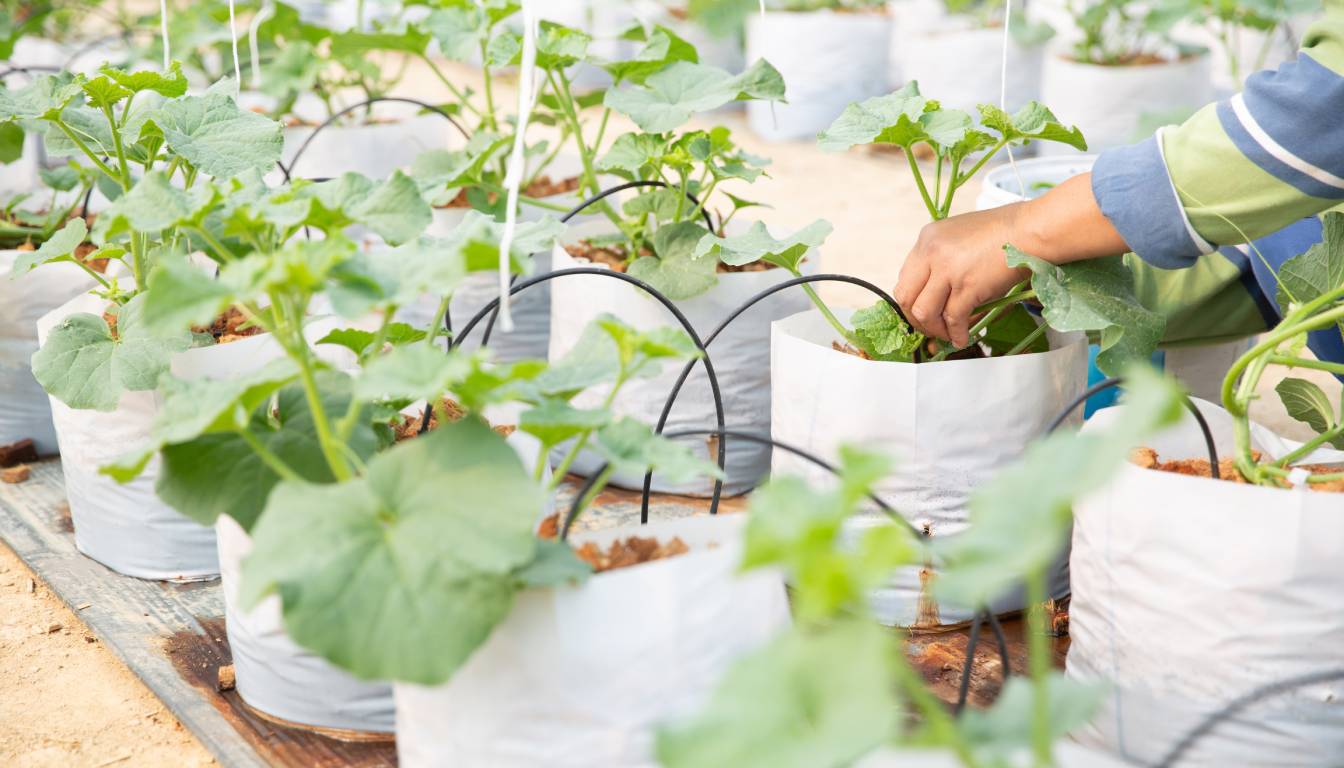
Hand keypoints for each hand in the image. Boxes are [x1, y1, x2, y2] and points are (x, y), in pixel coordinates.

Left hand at [892, 172, 1128, 347]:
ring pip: (924, 312)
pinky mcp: (968, 286)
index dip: (912, 300)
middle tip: (930, 328)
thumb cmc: (1004, 232)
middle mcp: (932, 253)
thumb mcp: (960, 235)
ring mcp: (948, 270)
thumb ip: (942, 257)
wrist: (1031, 229)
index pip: (905, 278)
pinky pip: (953, 319)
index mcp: (927, 239)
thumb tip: (936, 289)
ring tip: (947, 334)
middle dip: (916, 319)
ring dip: (934, 329)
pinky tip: (962, 338)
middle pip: (906, 297)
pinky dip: (956, 334)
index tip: (923, 311)